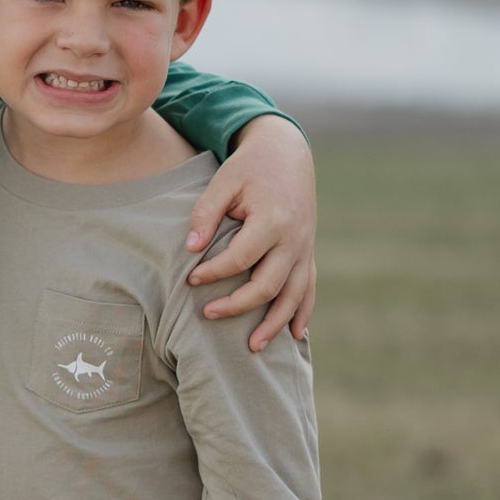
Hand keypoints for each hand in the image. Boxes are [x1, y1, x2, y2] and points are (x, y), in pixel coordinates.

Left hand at [186, 116, 316, 349]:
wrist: (287, 152)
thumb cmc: (249, 167)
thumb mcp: (224, 181)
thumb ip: (206, 213)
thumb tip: (190, 249)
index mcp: (272, 220)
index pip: (241, 259)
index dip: (214, 273)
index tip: (191, 280)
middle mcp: (294, 239)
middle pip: (268, 284)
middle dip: (238, 305)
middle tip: (208, 315)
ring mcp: (304, 248)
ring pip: (293, 295)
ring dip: (274, 323)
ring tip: (252, 347)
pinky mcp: (307, 251)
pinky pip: (308, 288)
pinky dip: (302, 312)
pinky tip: (294, 336)